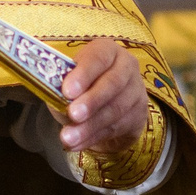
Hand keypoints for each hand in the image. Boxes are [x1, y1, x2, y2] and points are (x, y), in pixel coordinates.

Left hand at [59, 39, 149, 154]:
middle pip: (112, 83)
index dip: (83, 74)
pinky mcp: (139, 114)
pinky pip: (116, 127)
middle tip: (73, 114)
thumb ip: (62, 87)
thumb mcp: (70, 81)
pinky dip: (93, 137)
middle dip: (91, 101)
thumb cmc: (82, 87)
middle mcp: (126, 66)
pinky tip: (76, 144)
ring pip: (115, 110)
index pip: (98, 58)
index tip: (67, 91)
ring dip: (89, 126)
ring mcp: (136, 90)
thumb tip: (56, 100)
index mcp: (107, 50)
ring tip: (68, 137)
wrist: (105, 106)